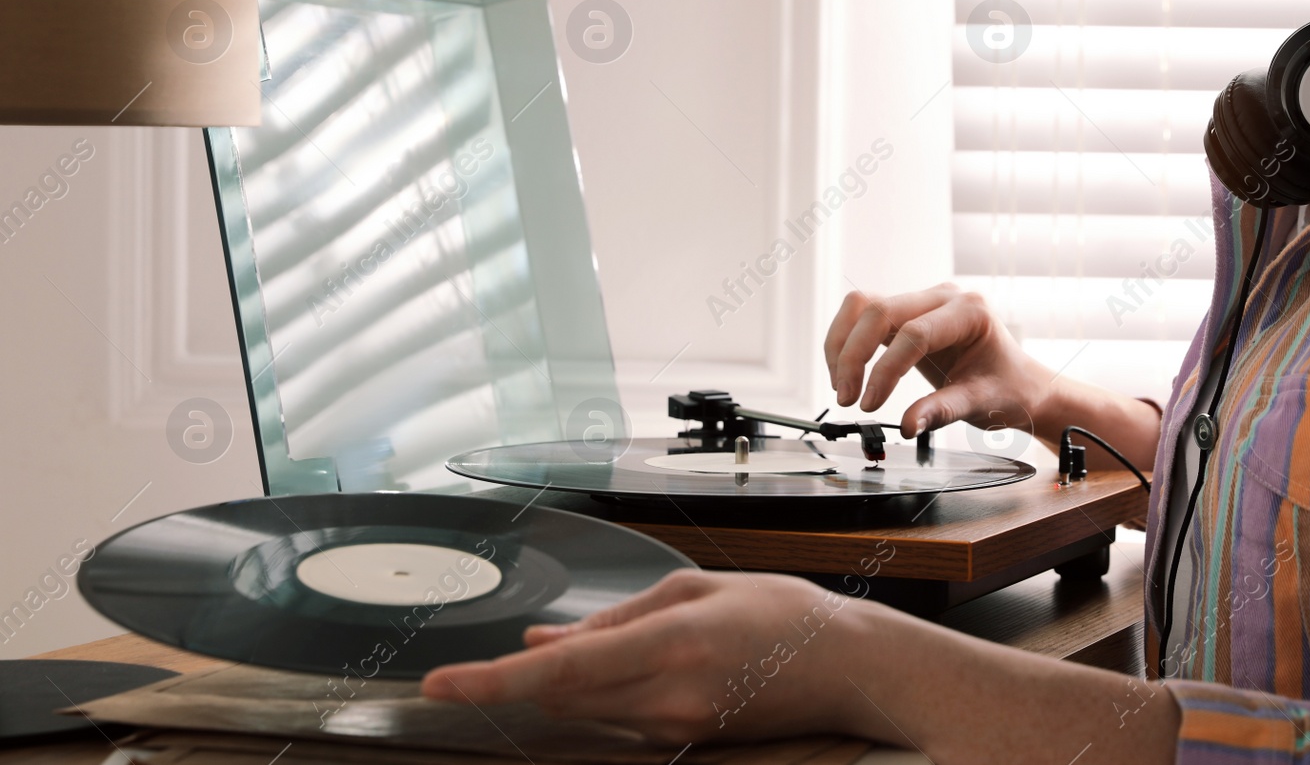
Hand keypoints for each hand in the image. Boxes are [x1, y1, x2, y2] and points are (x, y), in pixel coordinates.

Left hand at [420, 569, 882, 744]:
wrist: (848, 669)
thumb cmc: (784, 615)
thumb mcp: (696, 590)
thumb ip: (614, 616)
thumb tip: (543, 641)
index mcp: (673, 644)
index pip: (562, 670)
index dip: (493, 681)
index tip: (438, 685)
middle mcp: (669, 697)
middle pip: (560, 698)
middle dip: (514, 681)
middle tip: (470, 671)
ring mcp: (675, 728)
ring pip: (583, 709)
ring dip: (556, 684)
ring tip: (561, 651)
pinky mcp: (682, 741)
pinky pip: (615, 718)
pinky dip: (593, 693)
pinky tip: (604, 667)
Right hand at [824, 283, 1053, 438]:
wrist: (1020, 383)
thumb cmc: (1009, 389)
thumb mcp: (982, 404)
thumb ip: (943, 411)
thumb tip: (907, 426)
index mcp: (970, 311)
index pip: (914, 333)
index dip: (886, 370)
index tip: (870, 404)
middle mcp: (942, 297)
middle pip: (879, 311)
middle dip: (854, 355)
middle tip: (847, 398)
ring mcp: (922, 301)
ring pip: (862, 306)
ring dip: (842, 345)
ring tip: (841, 386)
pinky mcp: (905, 313)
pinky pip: (864, 317)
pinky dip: (847, 343)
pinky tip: (846, 373)